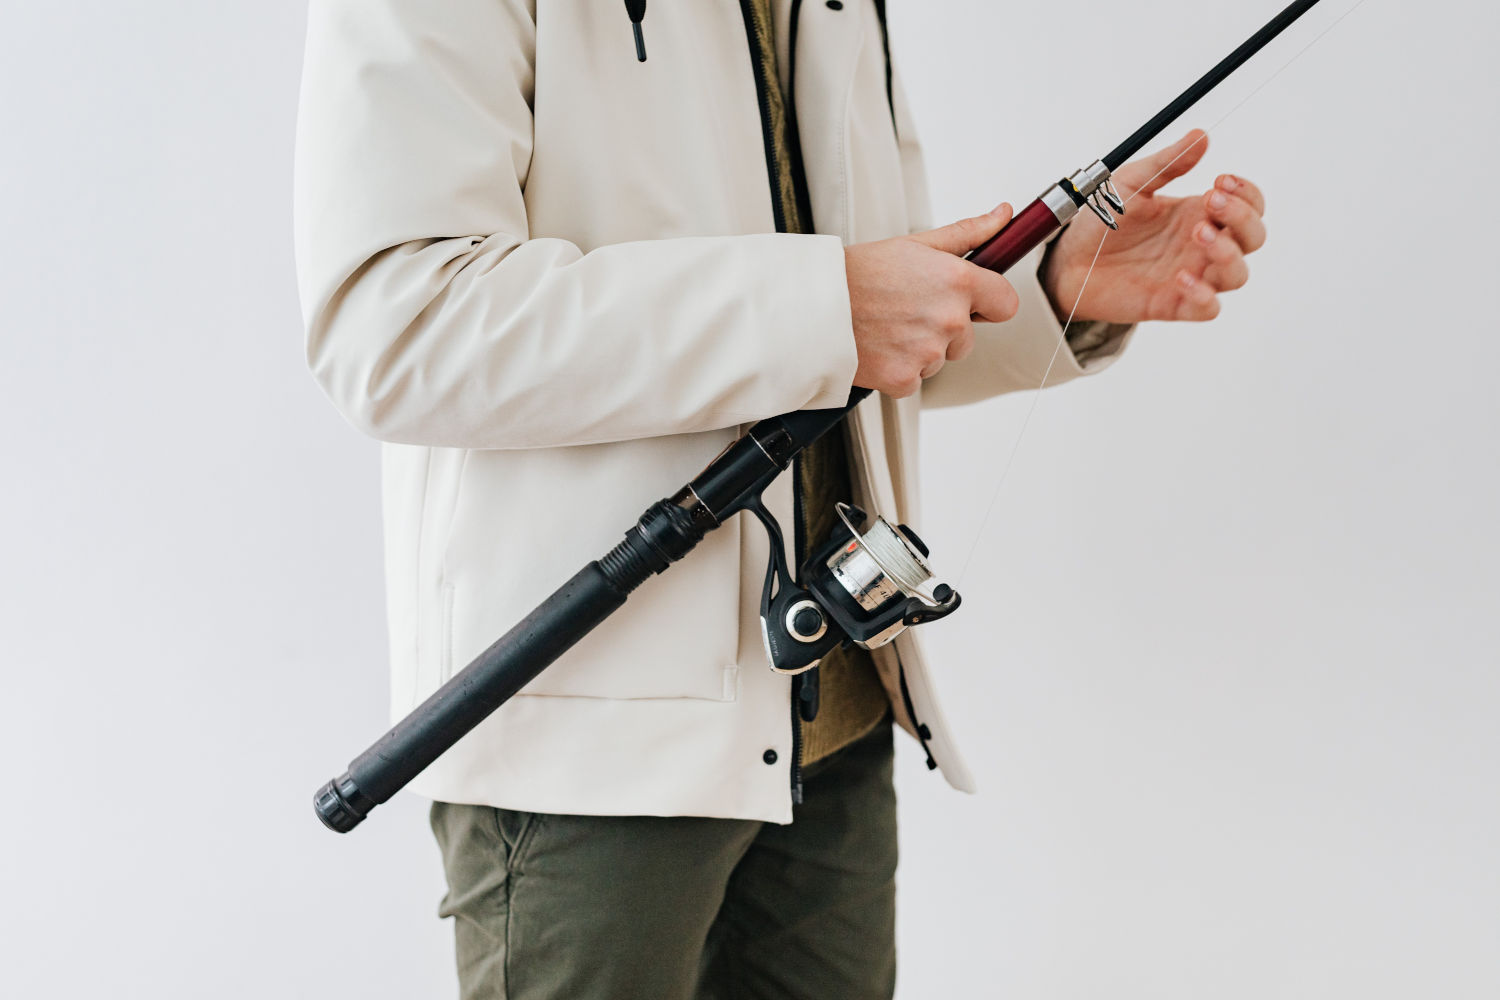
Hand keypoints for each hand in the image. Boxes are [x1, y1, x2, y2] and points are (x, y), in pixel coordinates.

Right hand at [844, 205, 1020, 396]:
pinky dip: (899, 369)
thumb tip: (1002, 217)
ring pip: (939, 359)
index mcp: (957, 281)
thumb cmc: (858, 274)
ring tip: (888, 326)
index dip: (988, 303)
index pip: (1005, 304)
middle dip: (944, 329)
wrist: (813, 306)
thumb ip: (968, 233)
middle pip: (968, 338)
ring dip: (920, 349)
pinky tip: (880, 347)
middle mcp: (948, 319)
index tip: (973, 303)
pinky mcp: (905, 379)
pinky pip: (915, 379)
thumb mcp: (915, 244)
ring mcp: (928, 352)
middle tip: (908, 311)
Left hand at [1041, 129, 1266, 324]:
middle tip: (1210, 200)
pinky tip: (1181, 278)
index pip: (1249, 204)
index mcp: (1197, 213)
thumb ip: (1167, 163)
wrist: (1068, 260)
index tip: (1220, 180)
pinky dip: (1204, 295)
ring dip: (1228, 253)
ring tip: (1197, 233)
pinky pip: (1208, 309)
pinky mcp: (1173, 304)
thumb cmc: (1102, 221)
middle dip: (1242, 217)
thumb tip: (1200, 136)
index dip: (1247, 193)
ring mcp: (1191, 276)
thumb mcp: (1131, 182)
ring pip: (1237, 274)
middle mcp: (1201, 246)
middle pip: (1252, 237)